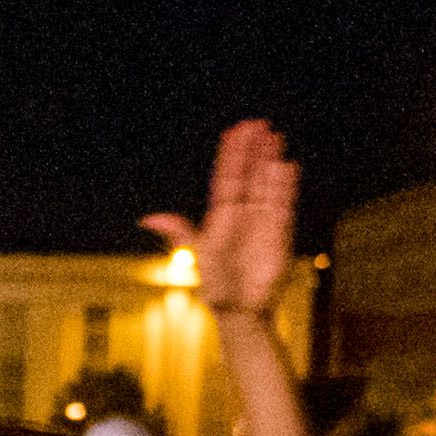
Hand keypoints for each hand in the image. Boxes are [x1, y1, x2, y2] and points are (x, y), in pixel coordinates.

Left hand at [139, 118, 298, 318]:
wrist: (241, 311)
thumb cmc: (217, 287)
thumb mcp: (198, 255)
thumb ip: (180, 233)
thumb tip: (149, 218)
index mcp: (221, 216)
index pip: (227, 178)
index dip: (230, 156)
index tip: (233, 132)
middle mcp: (243, 214)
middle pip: (249, 175)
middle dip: (253, 150)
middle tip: (257, 123)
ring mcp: (263, 222)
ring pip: (267, 184)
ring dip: (270, 161)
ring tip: (273, 136)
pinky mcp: (280, 234)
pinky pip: (284, 205)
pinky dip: (286, 186)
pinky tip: (287, 166)